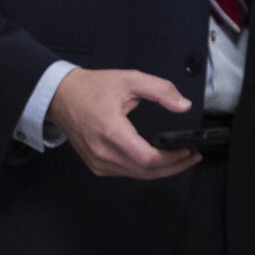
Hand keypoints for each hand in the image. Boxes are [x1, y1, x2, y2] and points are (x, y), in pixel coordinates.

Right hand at [48, 68, 200, 179]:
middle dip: (173, 167)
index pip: (147, 158)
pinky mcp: (95, 166)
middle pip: (145, 172)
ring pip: (136, 175)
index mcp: (112, 132)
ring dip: (161, 171)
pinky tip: (159, 161)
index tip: (190, 150)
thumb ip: (160, 90)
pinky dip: (145, 170)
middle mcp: (103, 153)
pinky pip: (125, 173)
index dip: (172, 159)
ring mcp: (97, 163)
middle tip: (193, 156)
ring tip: (181, 159)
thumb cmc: (95, 87)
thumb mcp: (131, 79)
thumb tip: (184, 105)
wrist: (61, 97)